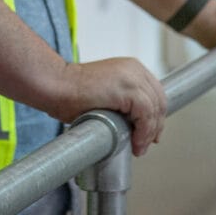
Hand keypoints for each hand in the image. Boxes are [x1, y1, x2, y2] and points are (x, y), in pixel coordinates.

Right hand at [44, 57, 167, 156]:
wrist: (57, 85)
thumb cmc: (72, 92)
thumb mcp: (106, 93)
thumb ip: (122, 101)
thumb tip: (134, 124)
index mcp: (131, 68)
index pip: (155, 93)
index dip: (156, 116)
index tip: (151, 133)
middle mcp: (135, 69)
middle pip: (159, 100)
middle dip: (155, 126)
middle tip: (146, 144)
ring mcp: (132, 77)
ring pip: (154, 109)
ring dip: (149, 133)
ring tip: (138, 148)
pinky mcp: (127, 89)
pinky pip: (146, 114)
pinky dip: (144, 131)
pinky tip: (135, 142)